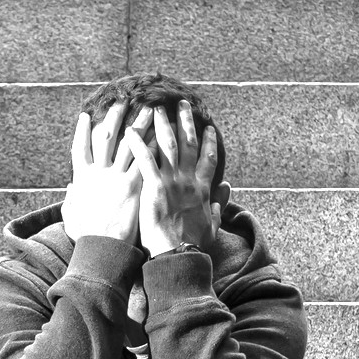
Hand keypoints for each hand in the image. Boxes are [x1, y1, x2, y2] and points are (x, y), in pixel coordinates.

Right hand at [61, 104, 147, 243]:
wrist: (101, 249)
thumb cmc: (86, 236)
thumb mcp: (71, 216)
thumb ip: (70, 199)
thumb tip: (71, 187)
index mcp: (82, 178)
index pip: (80, 148)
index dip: (82, 131)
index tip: (86, 116)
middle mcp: (99, 173)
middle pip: (106, 137)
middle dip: (114, 117)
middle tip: (123, 100)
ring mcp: (116, 178)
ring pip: (129, 144)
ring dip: (140, 124)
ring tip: (151, 109)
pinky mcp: (134, 187)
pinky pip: (145, 161)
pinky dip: (153, 146)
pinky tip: (163, 134)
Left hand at [137, 101, 221, 257]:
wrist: (179, 255)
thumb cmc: (194, 244)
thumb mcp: (213, 223)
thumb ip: (219, 203)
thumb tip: (227, 187)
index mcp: (203, 188)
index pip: (208, 157)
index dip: (209, 140)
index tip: (208, 126)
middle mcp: (189, 180)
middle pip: (188, 143)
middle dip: (186, 121)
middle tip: (181, 103)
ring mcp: (172, 182)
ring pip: (168, 145)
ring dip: (162, 124)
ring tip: (156, 107)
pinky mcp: (154, 188)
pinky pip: (145, 160)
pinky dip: (138, 144)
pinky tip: (130, 130)